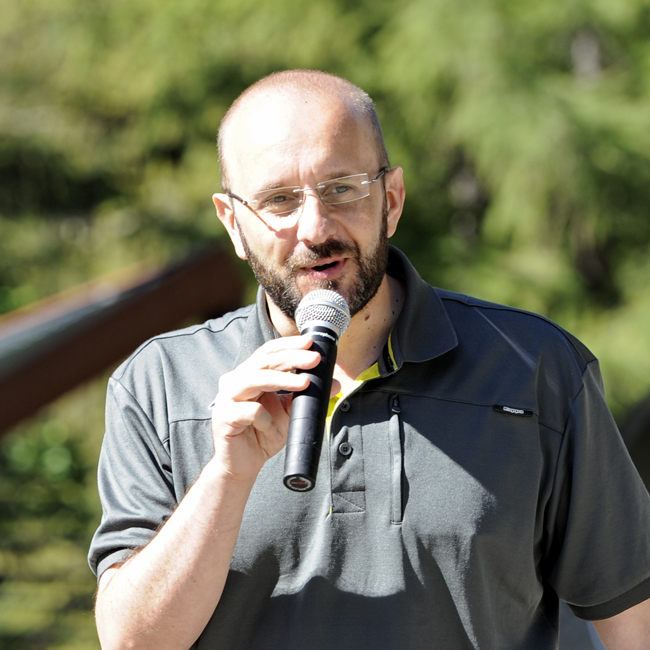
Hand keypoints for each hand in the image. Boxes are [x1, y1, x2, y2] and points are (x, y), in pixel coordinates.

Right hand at [209, 335, 319, 482]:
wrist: (244, 466)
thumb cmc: (264, 435)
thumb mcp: (291, 412)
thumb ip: (307, 395)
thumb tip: (335, 383)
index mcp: (249, 375)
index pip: (268, 352)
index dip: (289, 345)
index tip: (310, 344)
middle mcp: (235, 381)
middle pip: (263, 360)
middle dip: (292, 357)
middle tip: (314, 359)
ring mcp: (227, 398)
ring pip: (254, 378)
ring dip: (282, 379)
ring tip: (305, 384)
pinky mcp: (224, 417)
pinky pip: (251, 411)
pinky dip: (268, 421)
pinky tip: (275, 433)